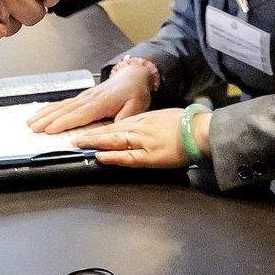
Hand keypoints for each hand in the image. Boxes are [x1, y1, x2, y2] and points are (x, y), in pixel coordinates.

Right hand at [27, 65, 154, 131]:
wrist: (133, 75)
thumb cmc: (135, 92)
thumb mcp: (136, 108)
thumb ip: (123, 121)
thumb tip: (112, 133)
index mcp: (101, 103)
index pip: (79, 115)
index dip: (64, 122)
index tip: (50, 129)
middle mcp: (89, 99)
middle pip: (65, 110)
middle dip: (48, 120)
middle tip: (33, 128)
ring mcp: (84, 97)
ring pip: (61, 106)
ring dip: (45, 114)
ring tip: (31, 122)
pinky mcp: (82, 97)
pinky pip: (63, 103)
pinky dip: (50, 108)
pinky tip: (41, 113)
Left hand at [66, 108, 204, 168]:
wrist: (201, 130)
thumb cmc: (187, 124)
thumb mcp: (163, 117)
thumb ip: (148, 123)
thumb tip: (137, 129)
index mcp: (144, 119)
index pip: (116, 123)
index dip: (99, 127)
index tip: (85, 129)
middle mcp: (140, 127)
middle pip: (110, 130)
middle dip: (91, 134)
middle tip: (73, 137)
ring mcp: (144, 141)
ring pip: (114, 141)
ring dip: (95, 143)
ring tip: (79, 145)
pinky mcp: (150, 155)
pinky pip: (127, 156)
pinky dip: (112, 156)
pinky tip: (100, 156)